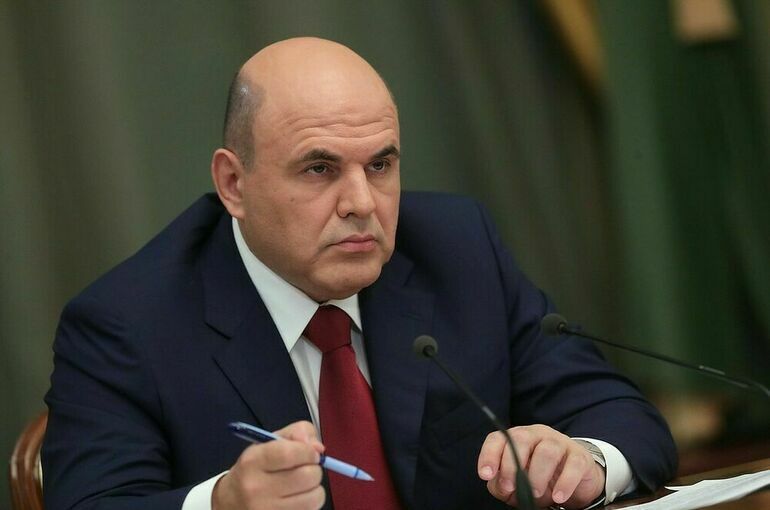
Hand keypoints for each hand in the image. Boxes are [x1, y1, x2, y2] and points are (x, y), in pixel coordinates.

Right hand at [213, 421, 325, 509]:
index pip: (289, 453)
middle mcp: (256, 488)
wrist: (231, 501)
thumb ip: (297, 433)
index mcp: (252, 461)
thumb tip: (318, 448)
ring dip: (315, 488)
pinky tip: (298, 498)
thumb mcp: (268, 442)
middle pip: (308, 476)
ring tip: (302, 485)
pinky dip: (310, 503)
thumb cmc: (255, 468)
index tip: (311, 453)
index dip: (308, 452)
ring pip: (314, 497)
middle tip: (306, 469)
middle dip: (314, 469)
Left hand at [477, 424, 604, 508]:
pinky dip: (565, 482)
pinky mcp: (579, 456)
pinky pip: (573, 464)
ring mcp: (559, 442)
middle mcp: (536, 435)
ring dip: (538, 475)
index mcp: (517, 439)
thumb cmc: (540, 480)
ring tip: (536, 494)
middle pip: (521, 439)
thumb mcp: (516, 484)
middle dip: (512, 465)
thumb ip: (502, 484)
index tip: (486, 474)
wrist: (576, 482)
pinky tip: (558, 497)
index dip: (489, 455)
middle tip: (512, 488)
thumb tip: (499, 485)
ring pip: (547, 451)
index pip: (498, 439)